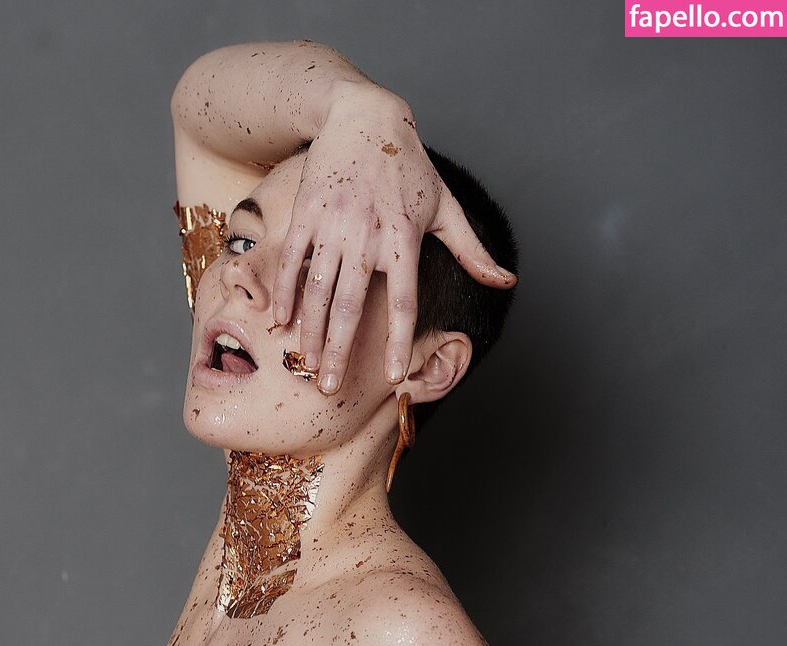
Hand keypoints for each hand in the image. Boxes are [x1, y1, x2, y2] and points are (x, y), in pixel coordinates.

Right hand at [271, 85, 516, 394]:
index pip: (404, 302)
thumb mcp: (444, 206)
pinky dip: (283, 293)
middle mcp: (368, 234)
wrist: (363, 114)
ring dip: (310, 331)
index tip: (393, 378)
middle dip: (338, 352)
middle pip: (351, 306)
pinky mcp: (306, 213)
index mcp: (404, 238)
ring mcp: (333, 224)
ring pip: (318, 289)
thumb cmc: (409, 164)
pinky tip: (278, 322)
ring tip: (305, 366)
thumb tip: (508, 281)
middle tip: (329, 389)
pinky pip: (292, 261)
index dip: (398, 342)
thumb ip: (473, 251)